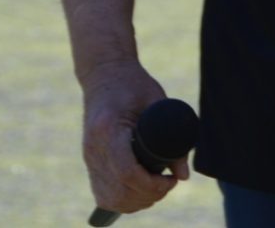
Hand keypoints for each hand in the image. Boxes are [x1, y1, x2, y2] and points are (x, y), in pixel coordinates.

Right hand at [81, 61, 189, 217]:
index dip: (151, 184)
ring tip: (156, 187)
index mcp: (108, 129)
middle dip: (148, 195)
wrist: (104, 73)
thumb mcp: (157, 101)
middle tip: (168, 183)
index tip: (170, 180)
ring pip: (110, 198)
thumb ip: (173, 137)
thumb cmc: (132, 83)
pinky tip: (139, 192)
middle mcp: (94, 147)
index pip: (127, 172)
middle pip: (119, 191)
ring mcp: (90, 157)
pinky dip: (122, 200)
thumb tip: (184, 175)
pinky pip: (103, 194)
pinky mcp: (90, 162)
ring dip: (136, 202)